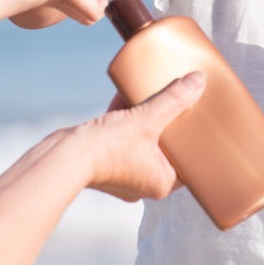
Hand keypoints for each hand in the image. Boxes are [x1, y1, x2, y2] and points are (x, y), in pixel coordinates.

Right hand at [79, 72, 204, 201]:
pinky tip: (128, 93)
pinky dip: (127, 117)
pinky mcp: (104, 160)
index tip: (200, 120)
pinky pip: (123, 135)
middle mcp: (143, 182)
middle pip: (165, 146)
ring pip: (143, 139)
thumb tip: (198, 81)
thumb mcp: (147, 119)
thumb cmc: (107, 148)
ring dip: (146, 117)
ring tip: (154, 93)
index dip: (194, 139)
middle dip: (168, 122)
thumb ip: (173, 100)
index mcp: (161, 182)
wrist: (63, 156)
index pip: (188, 162)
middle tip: (179, 101)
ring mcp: (122, 172)